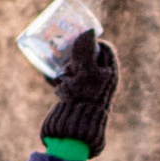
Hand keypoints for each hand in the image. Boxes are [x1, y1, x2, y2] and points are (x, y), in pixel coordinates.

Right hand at [42, 28, 116, 157]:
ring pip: (75, 69)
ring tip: (57, 67)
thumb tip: (88, 30)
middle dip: (73, 53)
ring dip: (64, 66)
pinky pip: (67, 82)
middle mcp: (101, 80)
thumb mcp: (87, 72)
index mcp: (110, 72)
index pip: (104, 48)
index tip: (78, 38)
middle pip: (87, 57)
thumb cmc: (85, 99)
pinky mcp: (76, 98)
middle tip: (63, 51)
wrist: (76, 129)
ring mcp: (88, 90)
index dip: (92, 41)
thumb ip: (86, 51)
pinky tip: (49, 78)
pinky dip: (58, 79)